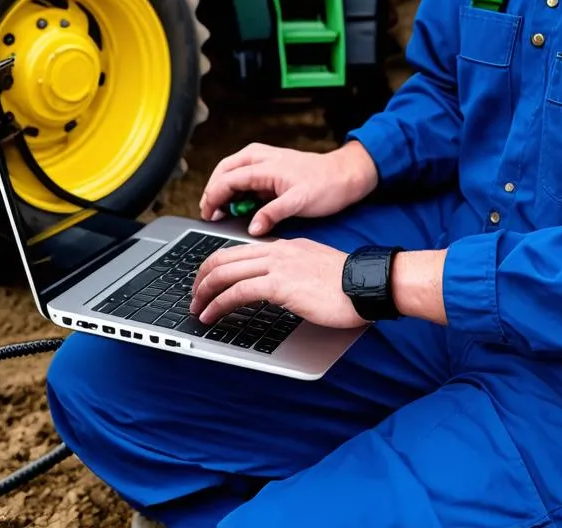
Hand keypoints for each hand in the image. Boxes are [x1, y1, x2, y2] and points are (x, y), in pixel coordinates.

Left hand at [190, 238, 366, 328]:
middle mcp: (278, 251)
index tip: (208, 281)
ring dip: (205, 292)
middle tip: (194, 295)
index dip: (217, 266)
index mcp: (286, 247)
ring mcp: (278, 266)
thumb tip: (279, 288)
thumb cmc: (349, 284)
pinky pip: (238, 291)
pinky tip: (212, 315)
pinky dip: (219, 304)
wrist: (368, 284)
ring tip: (196, 309)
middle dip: (202, 277)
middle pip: (225, 257)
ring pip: (226, 272)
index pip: (240, 250)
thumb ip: (294, 273)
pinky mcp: (280, 285)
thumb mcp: (315, 271)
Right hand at [199, 141, 377, 234]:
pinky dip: (236, 186)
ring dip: (223, 187)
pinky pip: (244, 173)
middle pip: (224, 170)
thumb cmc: (326, 186)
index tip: (208, 216)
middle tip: (209, 213)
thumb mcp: (300, 203)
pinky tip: (238, 202)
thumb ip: (272, 214)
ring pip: (232, 169)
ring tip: (219, 209)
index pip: (227, 180)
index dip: (213, 198)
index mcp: (265, 165)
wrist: (346, 175)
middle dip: (213, 190)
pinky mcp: (270, 165)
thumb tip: (252, 228)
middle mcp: (261, 157)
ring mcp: (265, 159)